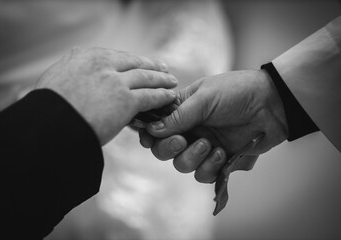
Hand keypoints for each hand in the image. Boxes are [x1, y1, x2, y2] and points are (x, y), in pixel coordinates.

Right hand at [35, 47, 176, 144]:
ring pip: (146, 77)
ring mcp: (115, 81)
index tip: (139, 63)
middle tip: (163, 68)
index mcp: (83, 57)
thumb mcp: (52, 82)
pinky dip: (162, 96)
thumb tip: (71, 81)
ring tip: (172, 81)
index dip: (131, 61)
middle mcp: (101, 64)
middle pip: (133, 62)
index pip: (114, 56)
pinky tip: (170, 97)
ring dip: (161, 79)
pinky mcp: (126, 100)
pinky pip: (150, 96)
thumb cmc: (47, 111)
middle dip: (150, 65)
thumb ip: (68, 76)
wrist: (49, 126)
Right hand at [140, 70, 287, 181]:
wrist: (273, 104)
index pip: (155, 126)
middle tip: (181, 141)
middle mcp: (189, 130)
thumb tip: (151, 129)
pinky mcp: (219, 161)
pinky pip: (204, 174)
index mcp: (181, 111)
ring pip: (182, 165)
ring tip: (210, 145)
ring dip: (193, 158)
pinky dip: (210, 167)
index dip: (149, 135)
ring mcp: (203, 146)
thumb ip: (178, 115)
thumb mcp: (205, 97)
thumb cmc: (237, 91)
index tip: (150, 139)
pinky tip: (222, 153)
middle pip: (163, 150)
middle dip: (168, 149)